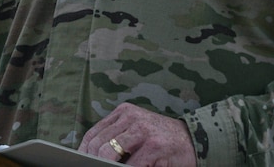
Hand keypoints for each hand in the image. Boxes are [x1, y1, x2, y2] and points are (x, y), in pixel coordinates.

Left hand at [79, 103, 196, 165]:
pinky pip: (131, 164)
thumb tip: (91, 156)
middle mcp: (132, 117)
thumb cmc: (162, 140)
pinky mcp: (153, 145)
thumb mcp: (137, 131)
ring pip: (109, 153)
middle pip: (99, 143)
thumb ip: (117, 138)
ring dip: (106, 165)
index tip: (79, 162)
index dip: (83, 152)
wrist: (195, 140)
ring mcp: (142, 130)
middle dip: (92, 161)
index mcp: (124, 111)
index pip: (93, 133)